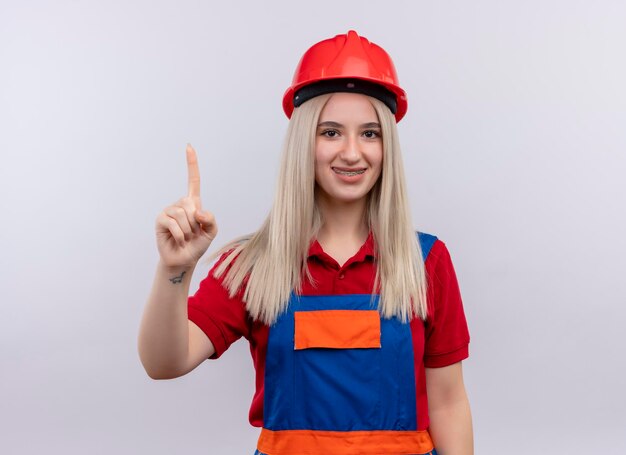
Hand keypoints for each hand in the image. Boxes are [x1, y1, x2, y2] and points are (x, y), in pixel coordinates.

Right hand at [155, 144, 217, 268]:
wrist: (184, 260)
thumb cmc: (197, 245)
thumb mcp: (211, 232)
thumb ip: (211, 219)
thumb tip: (197, 211)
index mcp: (193, 204)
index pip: (193, 181)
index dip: (191, 164)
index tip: (188, 147)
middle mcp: (180, 204)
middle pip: (191, 205)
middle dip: (196, 224)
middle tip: (192, 233)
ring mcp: (168, 211)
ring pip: (183, 215)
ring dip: (188, 231)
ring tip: (185, 237)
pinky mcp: (160, 219)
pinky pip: (174, 223)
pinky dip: (180, 235)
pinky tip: (178, 240)